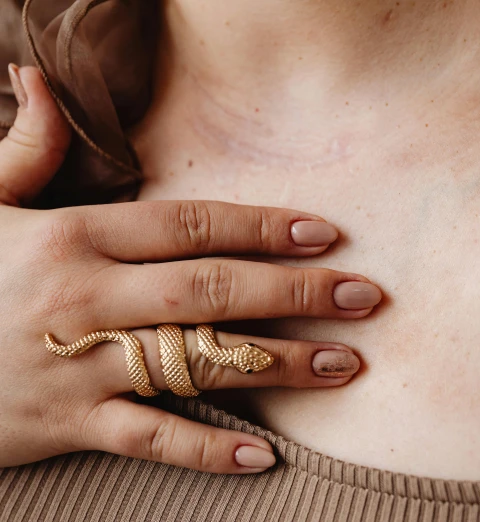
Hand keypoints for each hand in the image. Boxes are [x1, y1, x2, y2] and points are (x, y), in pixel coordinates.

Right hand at [0, 66, 381, 473]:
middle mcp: (84, 298)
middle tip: (363, 296)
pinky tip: (267, 453)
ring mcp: (77, 366)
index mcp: (72, 237)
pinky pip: (149, 439)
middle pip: (211, 291)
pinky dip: (207, 449)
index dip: (261, 227)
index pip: (188, 225)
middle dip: (296, 293)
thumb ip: (21, 150)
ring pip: (195, 363)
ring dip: (278, 365)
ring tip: (344, 363)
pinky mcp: (65, 426)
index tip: (324, 232)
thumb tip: (34, 80)